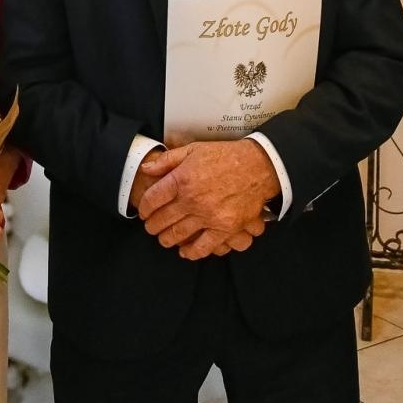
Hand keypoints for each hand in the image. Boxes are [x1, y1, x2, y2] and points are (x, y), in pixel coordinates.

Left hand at [137, 140, 277, 255]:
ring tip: (164, 238)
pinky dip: (190, 252)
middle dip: (152, 226)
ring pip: (177, 235)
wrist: (259, 166)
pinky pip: (202, 247)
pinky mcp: (224, 228)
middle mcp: (192, 200)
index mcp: (182, 179)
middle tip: (151, 227)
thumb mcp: (194, 149)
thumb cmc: (227, 156)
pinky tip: (185, 251)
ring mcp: (208, 216)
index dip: (143, 208)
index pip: (152, 199)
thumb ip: (167, 160)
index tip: (144, 211)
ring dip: (166, 239)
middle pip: (161, 220)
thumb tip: (146, 169)